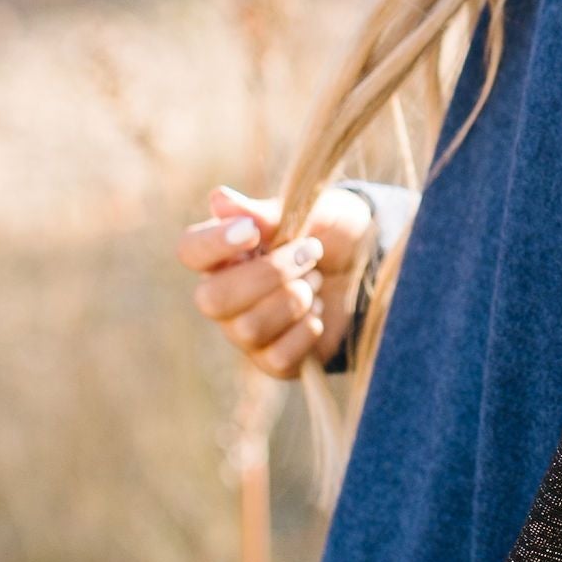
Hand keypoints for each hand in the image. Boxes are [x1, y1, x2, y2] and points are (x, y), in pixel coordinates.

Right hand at [178, 184, 372, 378]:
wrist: (371, 266)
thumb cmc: (330, 232)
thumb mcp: (309, 210)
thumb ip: (265, 213)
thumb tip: (218, 200)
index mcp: (225, 252)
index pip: (190, 251)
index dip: (214, 244)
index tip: (252, 232)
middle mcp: (225, 295)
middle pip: (212, 300)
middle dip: (269, 275)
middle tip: (310, 253)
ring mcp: (246, 332)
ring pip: (248, 329)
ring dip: (294, 299)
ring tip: (316, 281)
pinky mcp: (275, 361)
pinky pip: (278, 356)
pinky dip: (306, 330)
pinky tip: (319, 312)